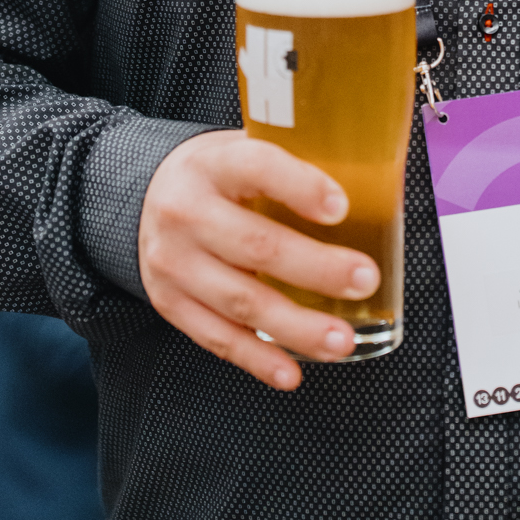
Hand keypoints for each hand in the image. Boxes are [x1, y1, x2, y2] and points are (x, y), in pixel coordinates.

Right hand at [138, 132, 379, 391]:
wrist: (146, 197)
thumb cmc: (217, 174)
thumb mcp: (243, 148)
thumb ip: (293, 163)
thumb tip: (373, 182)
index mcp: (213, 164)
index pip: (257, 167)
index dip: (300, 186)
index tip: (341, 208)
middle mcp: (186, 212)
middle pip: (256, 245)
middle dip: (317, 268)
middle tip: (364, 280)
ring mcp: (174, 263)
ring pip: (240, 301)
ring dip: (296, 326)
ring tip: (341, 340)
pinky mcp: (170, 303)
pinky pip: (217, 338)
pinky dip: (258, 358)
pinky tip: (291, 371)